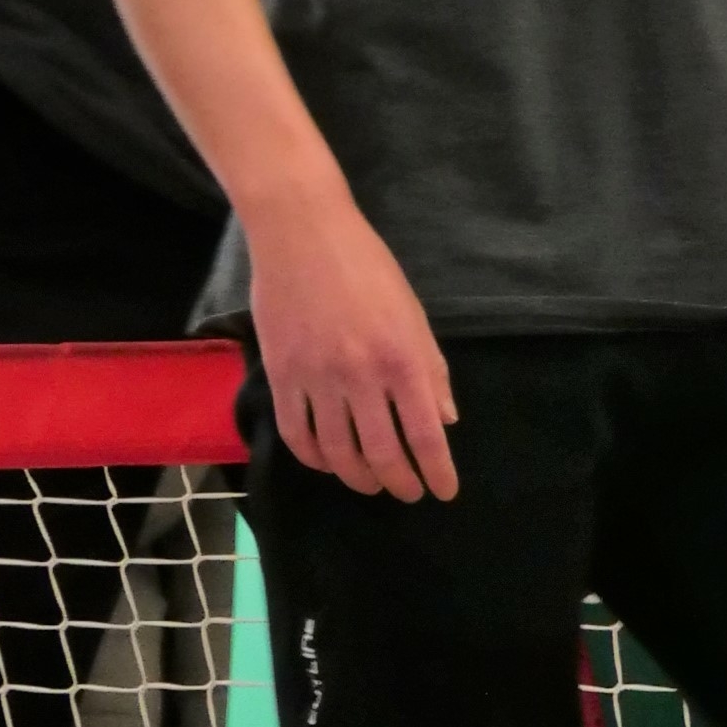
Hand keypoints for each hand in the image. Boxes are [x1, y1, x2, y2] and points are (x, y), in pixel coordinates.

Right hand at [247, 187, 459, 499]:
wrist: (302, 233)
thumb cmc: (367, 268)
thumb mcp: (413, 314)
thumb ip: (431, 370)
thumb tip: (446, 420)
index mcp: (403, 360)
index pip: (426, 436)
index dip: (437, 472)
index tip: (444, 492)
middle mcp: (361, 376)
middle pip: (382, 454)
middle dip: (400, 483)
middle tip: (407, 493)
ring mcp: (317, 378)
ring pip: (337, 452)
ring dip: (358, 477)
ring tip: (370, 483)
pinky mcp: (281, 374)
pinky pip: (296, 433)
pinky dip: (314, 458)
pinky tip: (328, 462)